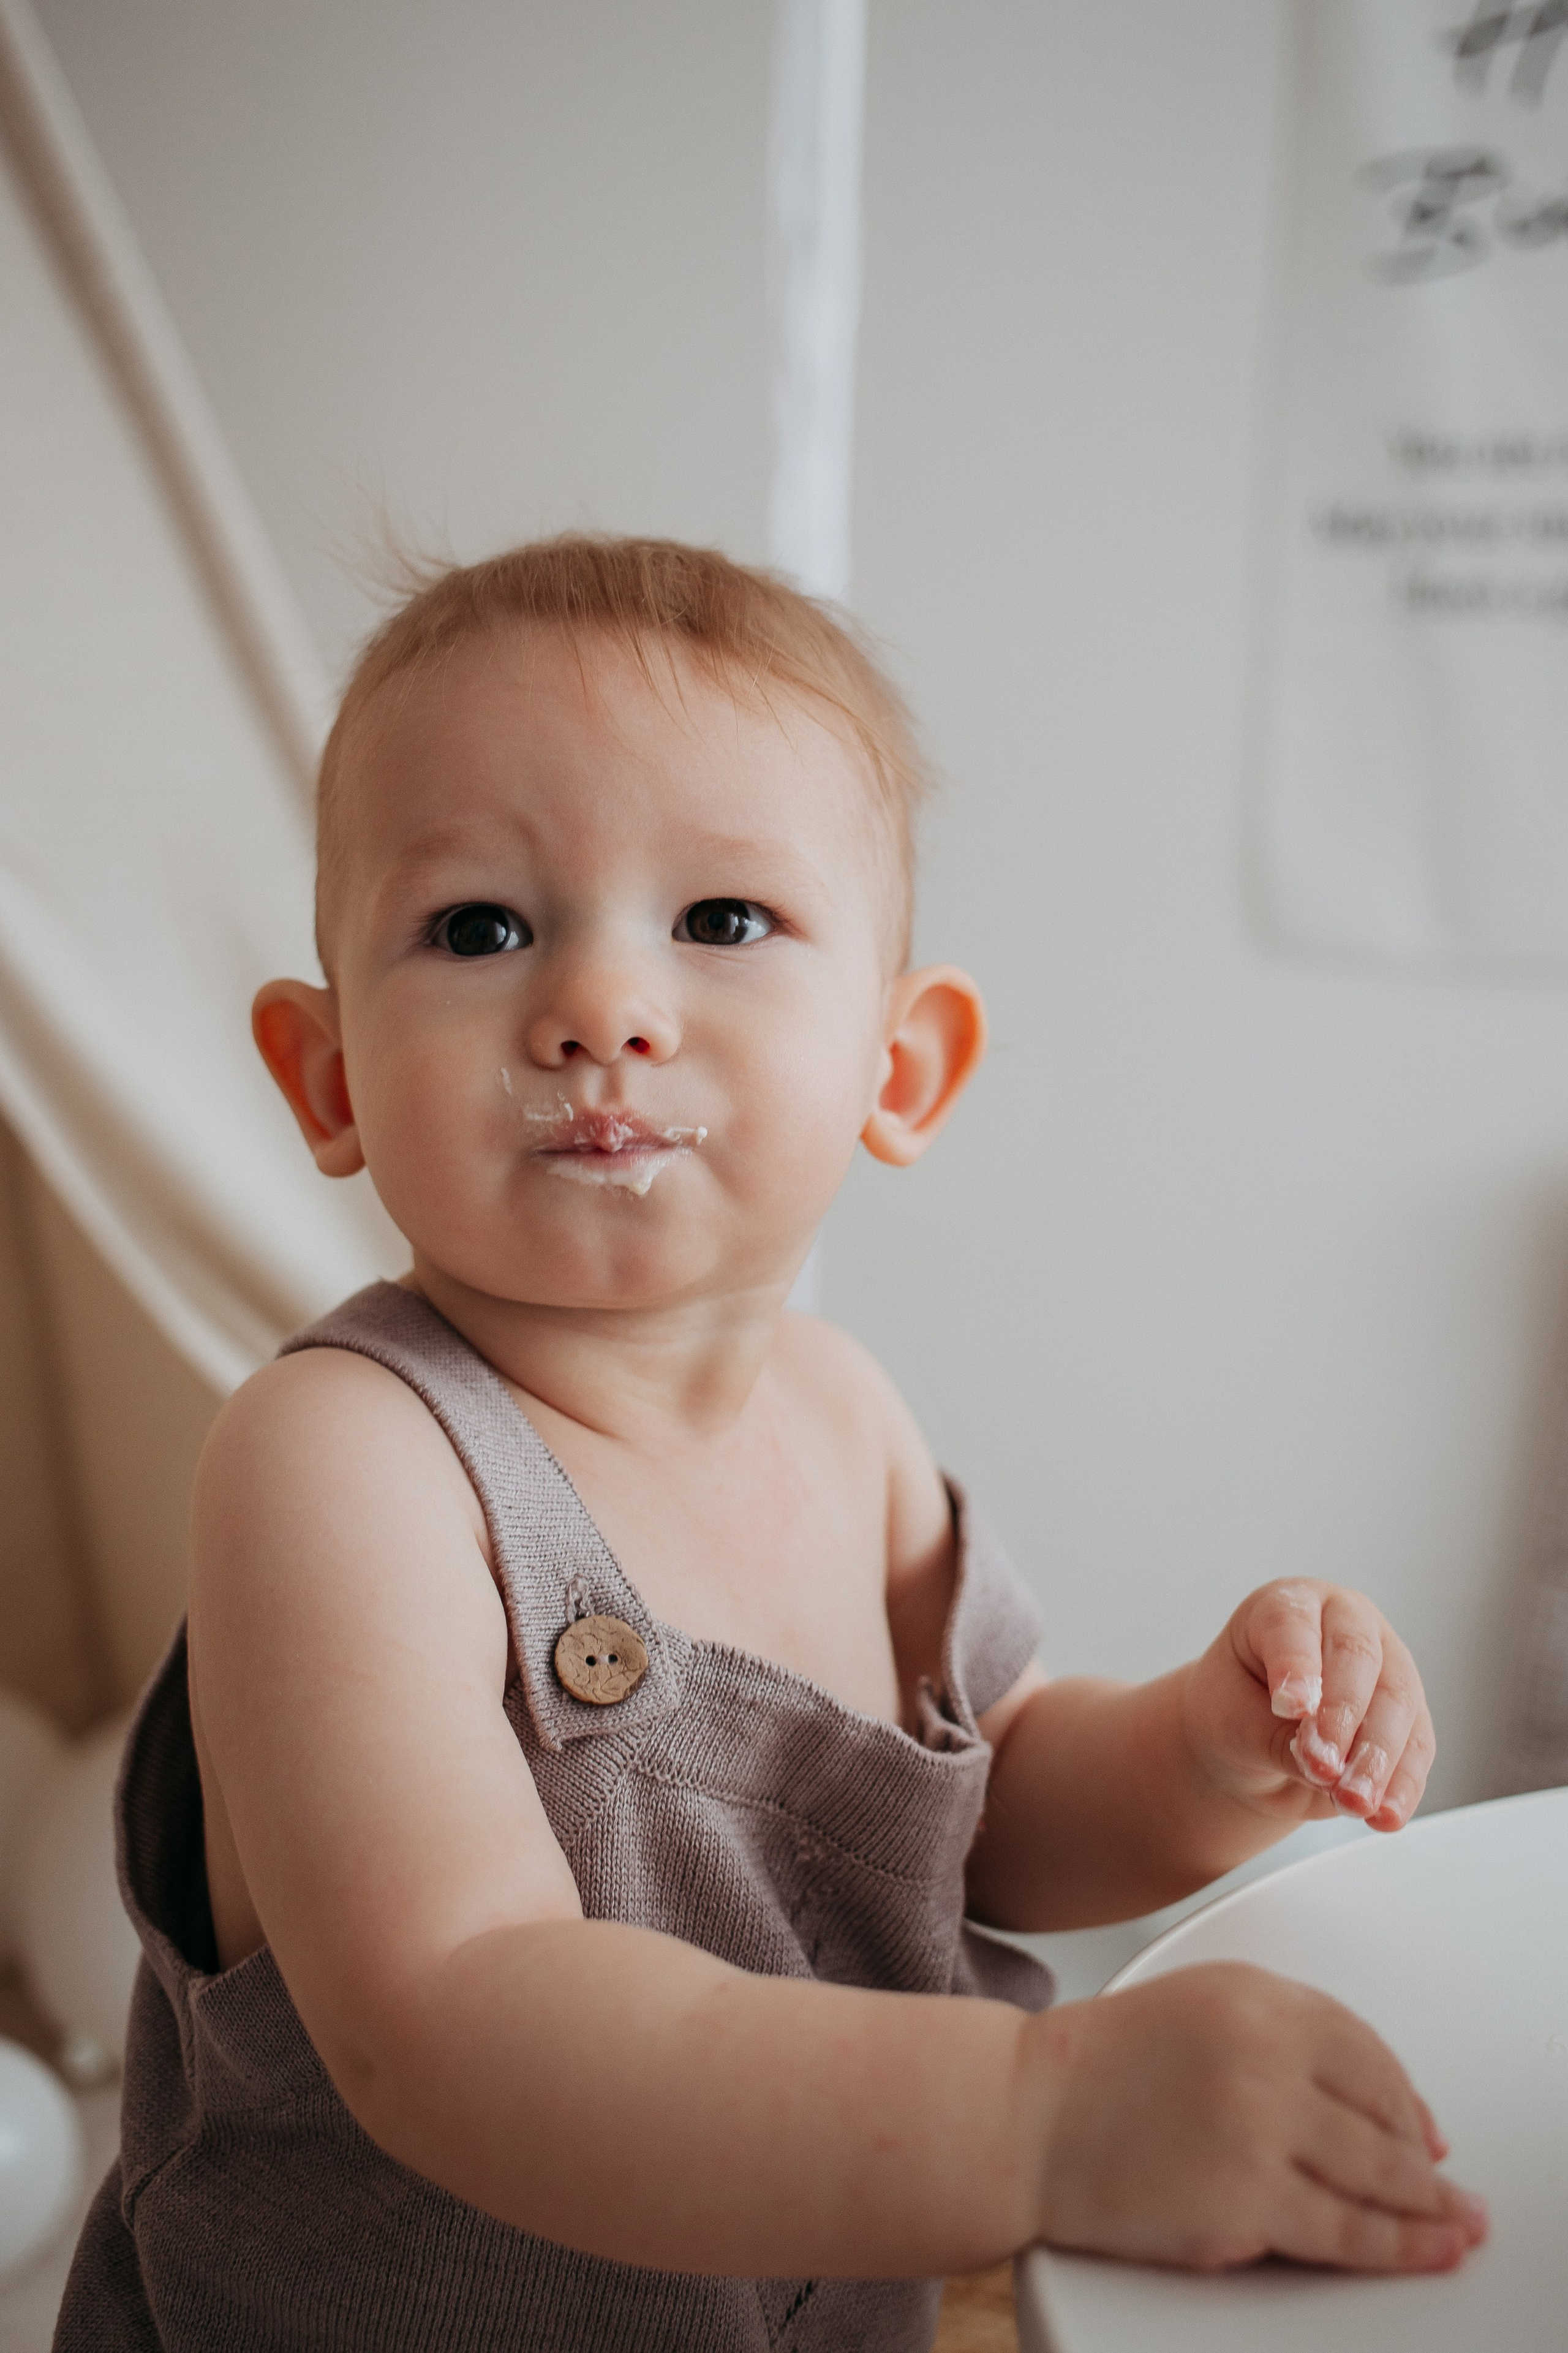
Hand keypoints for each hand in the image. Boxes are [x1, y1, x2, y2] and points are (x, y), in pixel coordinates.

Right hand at [1031, 1964, 1486, 2271]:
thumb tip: (1372, 2102)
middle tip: (1446, 2185)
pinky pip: (1349, 2233)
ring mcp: (1261, 2127)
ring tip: (1454, 2223)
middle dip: (1424, 2159)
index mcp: (1258, 1995)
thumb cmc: (1101, 2067)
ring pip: (1380, 2176)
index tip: (1425, 2128)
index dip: (1405, 2097)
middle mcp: (1268, 2052)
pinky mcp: (1248, 2200)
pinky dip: (1400, 2248)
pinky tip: (1424, 2249)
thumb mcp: (1199, 2004)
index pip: (1366, 2049)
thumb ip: (1281, 2034)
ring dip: (1429, 2206)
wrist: (1025, 2115)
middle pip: (1384, 2113)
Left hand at [1182, 1580, 1434, 1830]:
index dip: (1296, 1665)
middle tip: (1324, 1768)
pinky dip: (1402, 1784)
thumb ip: (1274, 1738)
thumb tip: (1322, 1765)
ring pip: (1398, 1704)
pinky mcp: (1409, 1714)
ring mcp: (1386, 1664)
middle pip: (1358, 1659)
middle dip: (1344, 1719)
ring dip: (1378, 1760)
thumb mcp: (1233, 1722)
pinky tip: (1386, 1814)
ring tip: (1354, 1803)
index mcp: (1290, 1604)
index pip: (1294, 1625)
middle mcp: (1346, 1623)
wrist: (1249, 1744)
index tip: (1289, 1707)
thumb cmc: (1234, 1711)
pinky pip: (1417, 1746)